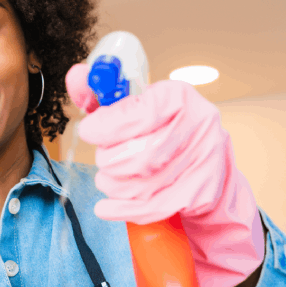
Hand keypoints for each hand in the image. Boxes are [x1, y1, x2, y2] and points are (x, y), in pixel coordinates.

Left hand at [65, 64, 264, 286]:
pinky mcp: (197, 194)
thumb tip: (76, 77)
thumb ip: (103, 94)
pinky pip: (149, 208)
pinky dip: (119, 209)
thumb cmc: (164, 130)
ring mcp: (201, 163)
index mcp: (179, 97)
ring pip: (139, 184)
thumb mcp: (138, 105)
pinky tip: (105, 207)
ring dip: (112, 183)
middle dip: (108, 159)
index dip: (105, 126)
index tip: (90, 131)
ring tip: (109, 176)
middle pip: (137, 155)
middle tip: (105, 157)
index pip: (138, 115)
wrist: (209, 165)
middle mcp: (197, 127)